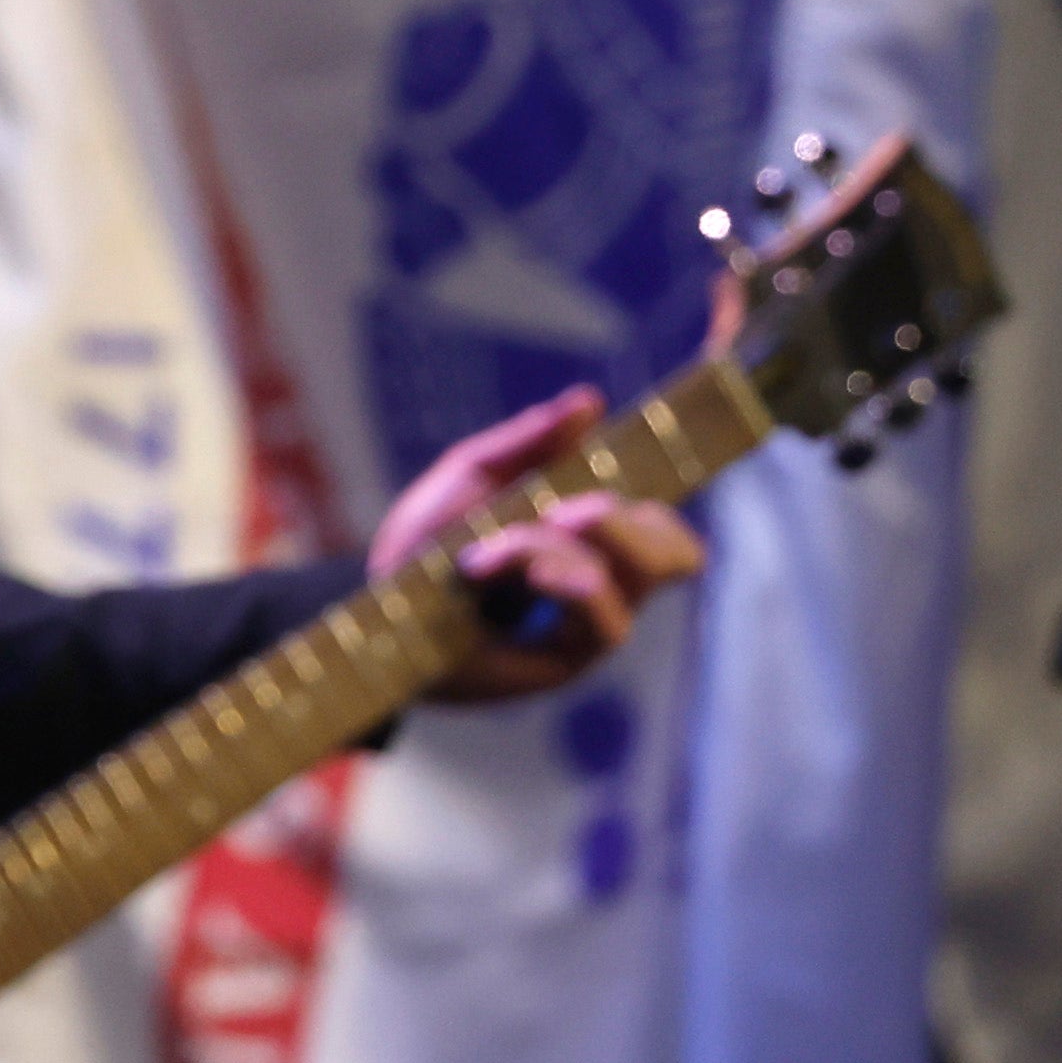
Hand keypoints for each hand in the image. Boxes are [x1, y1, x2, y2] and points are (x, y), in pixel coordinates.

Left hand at [373, 384, 706, 703]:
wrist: (377, 603)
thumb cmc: (426, 540)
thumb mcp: (470, 475)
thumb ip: (529, 441)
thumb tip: (590, 402)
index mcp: (590, 533)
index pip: (666, 521)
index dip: (684, 488)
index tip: (671, 436)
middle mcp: (603, 580)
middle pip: (676, 552)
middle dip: (620, 520)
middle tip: (559, 511)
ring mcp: (589, 623)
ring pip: (635, 578)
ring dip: (565, 548)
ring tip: (496, 549)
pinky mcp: (570, 660)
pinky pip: (606, 621)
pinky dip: (568, 581)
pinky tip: (527, 572)